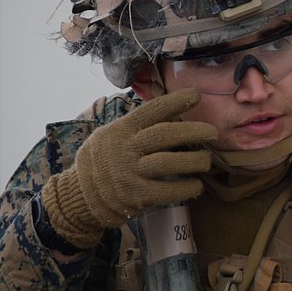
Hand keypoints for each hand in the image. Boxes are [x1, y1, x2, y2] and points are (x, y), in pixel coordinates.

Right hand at [41, 89, 216, 249]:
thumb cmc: (103, 161)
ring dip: (194, 161)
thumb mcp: (111, 135)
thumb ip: (136, 126)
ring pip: (168, 162)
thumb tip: (172, 112)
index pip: (151, 111)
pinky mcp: (135, 195)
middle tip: (213, 132)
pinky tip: (196, 185)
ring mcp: (129, 173)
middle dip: (193, 131)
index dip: (175, 102)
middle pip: (164, 135)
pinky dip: (186, 188)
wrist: (78, 194)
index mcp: (122, 129)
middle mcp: (125, 148)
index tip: (197, 95)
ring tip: (207, 160)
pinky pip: (167, 190)